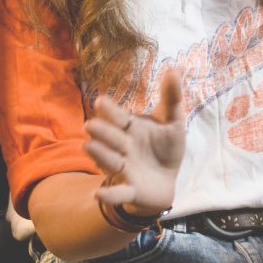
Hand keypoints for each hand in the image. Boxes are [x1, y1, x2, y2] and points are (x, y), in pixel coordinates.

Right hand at [85, 68, 185, 216]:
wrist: (167, 180)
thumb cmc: (165, 148)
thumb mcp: (172, 121)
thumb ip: (172, 97)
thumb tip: (174, 67)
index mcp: (131, 128)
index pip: (118, 117)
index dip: (110, 110)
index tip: (101, 101)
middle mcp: (123, 147)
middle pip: (110, 138)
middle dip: (102, 132)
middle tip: (90, 125)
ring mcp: (124, 168)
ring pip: (110, 161)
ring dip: (99, 155)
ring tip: (87, 147)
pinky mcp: (130, 189)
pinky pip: (118, 192)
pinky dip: (109, 194)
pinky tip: (97, 193)